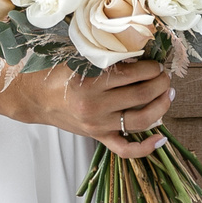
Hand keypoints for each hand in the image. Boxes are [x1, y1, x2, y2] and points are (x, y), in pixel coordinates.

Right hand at [10, 57, 173, 159]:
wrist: (34, 98)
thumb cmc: (54, 75)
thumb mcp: (75, 58)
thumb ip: (103, 57)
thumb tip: (137, 53)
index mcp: (90, 83)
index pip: (133, 74)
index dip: (151, 67)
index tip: (156, 63)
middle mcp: (96, 106)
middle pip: (143, 94)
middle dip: (161, 82)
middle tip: (164, 75)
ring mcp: (99, 125)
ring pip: (142, 120)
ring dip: (162, 105)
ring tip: (168, 94)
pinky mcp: (98, 137)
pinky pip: (126, 149)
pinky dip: (146, 147)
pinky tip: (161, 138)